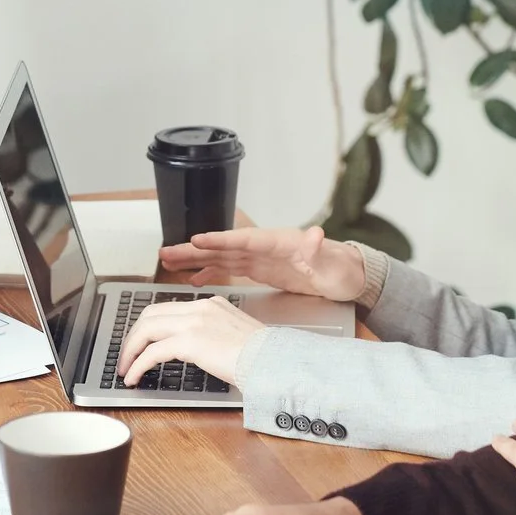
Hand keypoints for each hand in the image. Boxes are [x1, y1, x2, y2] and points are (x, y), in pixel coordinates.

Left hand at [116, 295, 262, 385]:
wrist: (274, 361)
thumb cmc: (262, 356)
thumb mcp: (236, 335)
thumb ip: (213, 334)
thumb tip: (198, 350)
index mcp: (210, 304)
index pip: (167, 308)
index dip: (148, 325)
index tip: (140, 341)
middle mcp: (200, 308)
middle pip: (150, 314)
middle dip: (133, 336)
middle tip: (126, 355)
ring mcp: (194, 322)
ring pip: (146, 330)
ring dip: (130, 350)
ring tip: (125, 368)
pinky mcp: (190, 341)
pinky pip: (152, 352)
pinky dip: (138, 364)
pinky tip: (134, 376)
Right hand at [159, 226, 365, 302]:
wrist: (349, 276)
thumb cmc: (341, 268)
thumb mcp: (331, 261)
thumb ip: (318, 248)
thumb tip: (316, 234)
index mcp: (278, 241)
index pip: (243, 238)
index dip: (219, 239)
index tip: (197, 240)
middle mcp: (265, 247)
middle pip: (223, 246)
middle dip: (194, 249)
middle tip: (166, 252)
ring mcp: (261, 258)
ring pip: (221, 258)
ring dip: (195, 260)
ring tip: (168, 262)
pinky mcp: (262, 270)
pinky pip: (230, 269)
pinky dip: (211, 273)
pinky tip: (195, 280)